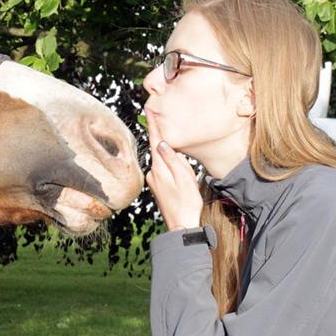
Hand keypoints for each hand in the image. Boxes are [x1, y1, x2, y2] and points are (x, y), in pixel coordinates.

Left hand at [144, 110, 202, 230]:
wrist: (181, 226)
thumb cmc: (186, 203)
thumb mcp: (184, 178)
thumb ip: (173, 159)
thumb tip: (161, 142)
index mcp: (159, 168)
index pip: (155, 141)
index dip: (154, 125)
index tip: (149, 109)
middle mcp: (153, 173)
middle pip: (160, 150)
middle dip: (168, 145)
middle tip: (175, 149)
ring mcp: (154, 180)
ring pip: (164, 161)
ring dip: (174, 161)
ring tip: (184, 174)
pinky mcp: (158, 186)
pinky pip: (165, 171)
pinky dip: (173, 169)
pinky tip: (182, 179)